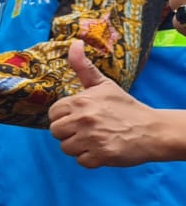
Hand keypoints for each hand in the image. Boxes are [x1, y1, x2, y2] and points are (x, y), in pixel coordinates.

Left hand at [49, 40, 159, 167]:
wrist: (153, 130)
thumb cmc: (126, 107)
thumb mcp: (104, 85)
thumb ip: (83, 67)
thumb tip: (74, 43)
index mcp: (80, 101)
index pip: (53, 114)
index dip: (64, 117)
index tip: (79, 118)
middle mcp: (84, 119)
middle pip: (56, 132)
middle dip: (69, 133)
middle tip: (87, 130)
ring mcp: (92, 138)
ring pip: (66, 148)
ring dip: (79, 147)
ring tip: (96, 140)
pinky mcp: (101, 155)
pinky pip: (81, 161)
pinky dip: (90, 159)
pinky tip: (103, 149)